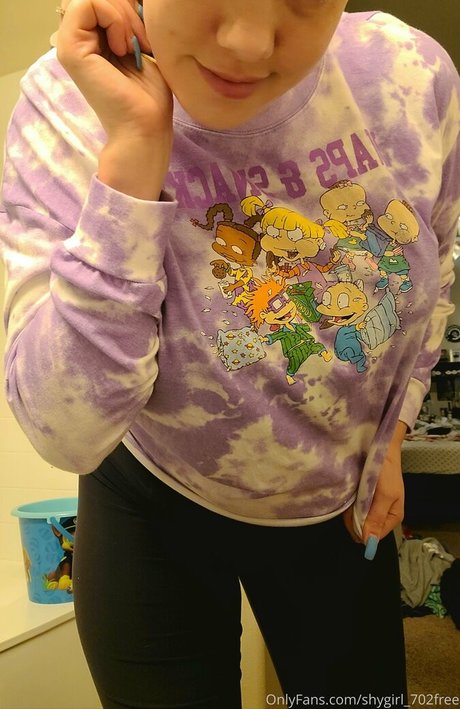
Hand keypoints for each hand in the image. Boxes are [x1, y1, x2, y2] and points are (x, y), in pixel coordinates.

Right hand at [57, 0, 172, 138]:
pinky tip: (123, 47)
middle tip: (141, 40)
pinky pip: (86, 4)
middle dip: (124, 7)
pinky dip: (113, 18)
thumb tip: (133, 0)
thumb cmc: (149, 96)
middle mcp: (77, 40)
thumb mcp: (141, 45)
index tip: (144, 36)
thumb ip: (128, 20)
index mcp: (91, 39)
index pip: (99, 0)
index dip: (125, 8)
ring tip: (132, 45)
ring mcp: (69, 44)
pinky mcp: (70, 49)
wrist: (144, 127)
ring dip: (120, 13)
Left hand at [343, 421, 405, 544]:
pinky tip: (347, 496)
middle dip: (355, 520)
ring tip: (351, 497)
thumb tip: (368, 543)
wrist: (380, 447)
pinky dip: (348, 505)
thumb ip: (375, 518)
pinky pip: (353, 509)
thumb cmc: (385, 471)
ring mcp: (371, 507)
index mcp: (392, 516)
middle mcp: (382, 515)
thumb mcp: (385, 495)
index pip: (374, 536)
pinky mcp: (363, 498)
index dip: (362, 531)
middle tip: (352, 504)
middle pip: (364, 529)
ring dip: (350, 512)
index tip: (353, 518)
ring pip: (356, 520)